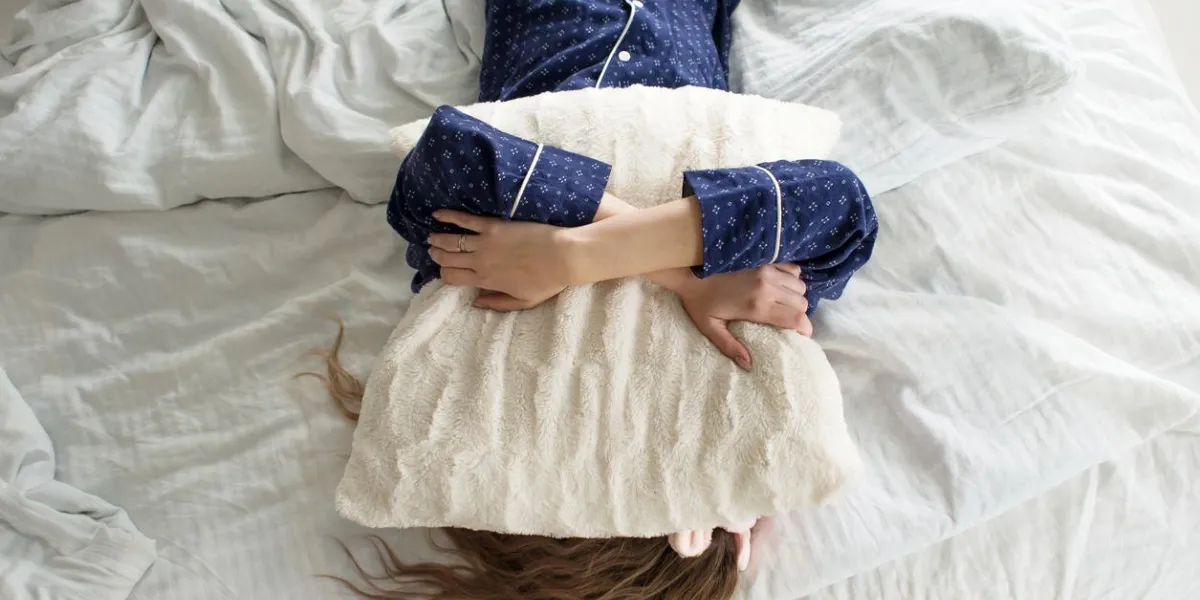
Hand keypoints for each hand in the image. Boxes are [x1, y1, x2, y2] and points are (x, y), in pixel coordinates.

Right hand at [427, 210, 575, 310]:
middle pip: (448, 260)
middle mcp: (480, 262)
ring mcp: (485, 242)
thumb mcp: (524, 301)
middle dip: (437, 256)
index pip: (453, 278)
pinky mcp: (493, 225)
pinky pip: (465, 220)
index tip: (444, 271)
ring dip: (438, 239)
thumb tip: (475, 302)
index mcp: (486, 280)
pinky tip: (437, 214)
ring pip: (451, 241)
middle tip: (434, 251)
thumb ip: (498, 303)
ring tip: (431, 237)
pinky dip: (449, 216)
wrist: (563, 257)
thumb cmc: (548, 281)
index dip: (444, 275)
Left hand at [674, 263, 811, 370]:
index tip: (802, 335)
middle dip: (799, 315)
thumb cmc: (700, 303)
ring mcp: (767, 271)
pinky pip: (792, 270)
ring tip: (784, 305)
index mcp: (756, 306)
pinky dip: (792, 280)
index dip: (805, 329)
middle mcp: (767, 287)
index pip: (796, 318)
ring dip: (796, 298)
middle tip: (788, 322)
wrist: (692, 273)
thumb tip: (749, 365)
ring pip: (800, 287)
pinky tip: (781, 287)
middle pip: (801, 303)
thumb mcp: (711, 329)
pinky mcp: (765, 262)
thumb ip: (730, 347)